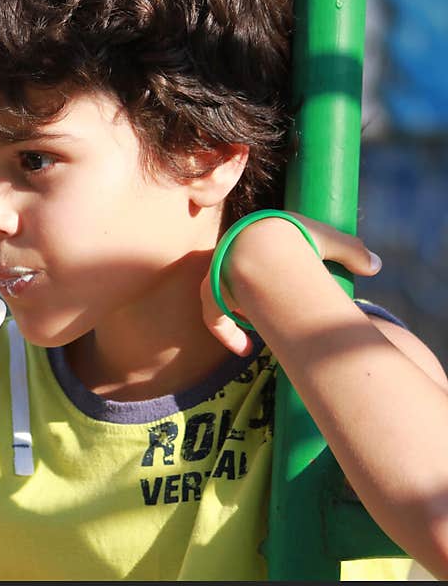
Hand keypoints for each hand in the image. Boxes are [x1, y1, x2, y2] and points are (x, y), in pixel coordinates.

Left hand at [200, 211, 383, 355]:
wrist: (263, 244)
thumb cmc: (298, 236)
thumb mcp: (331, 241)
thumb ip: (352, 252)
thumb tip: (375, 266)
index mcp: (256, 238)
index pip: (258, 258)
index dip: (267, 278)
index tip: (279, 297)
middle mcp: (233, 254)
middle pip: (239, 281)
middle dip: (252, 299)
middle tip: (269, 319)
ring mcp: (218, 272)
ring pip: (224, 299)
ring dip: (241, 316)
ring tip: (259, 335)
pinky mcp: (210, 291)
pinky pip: (215, 316)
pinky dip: (227, 334)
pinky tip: (244, 349)